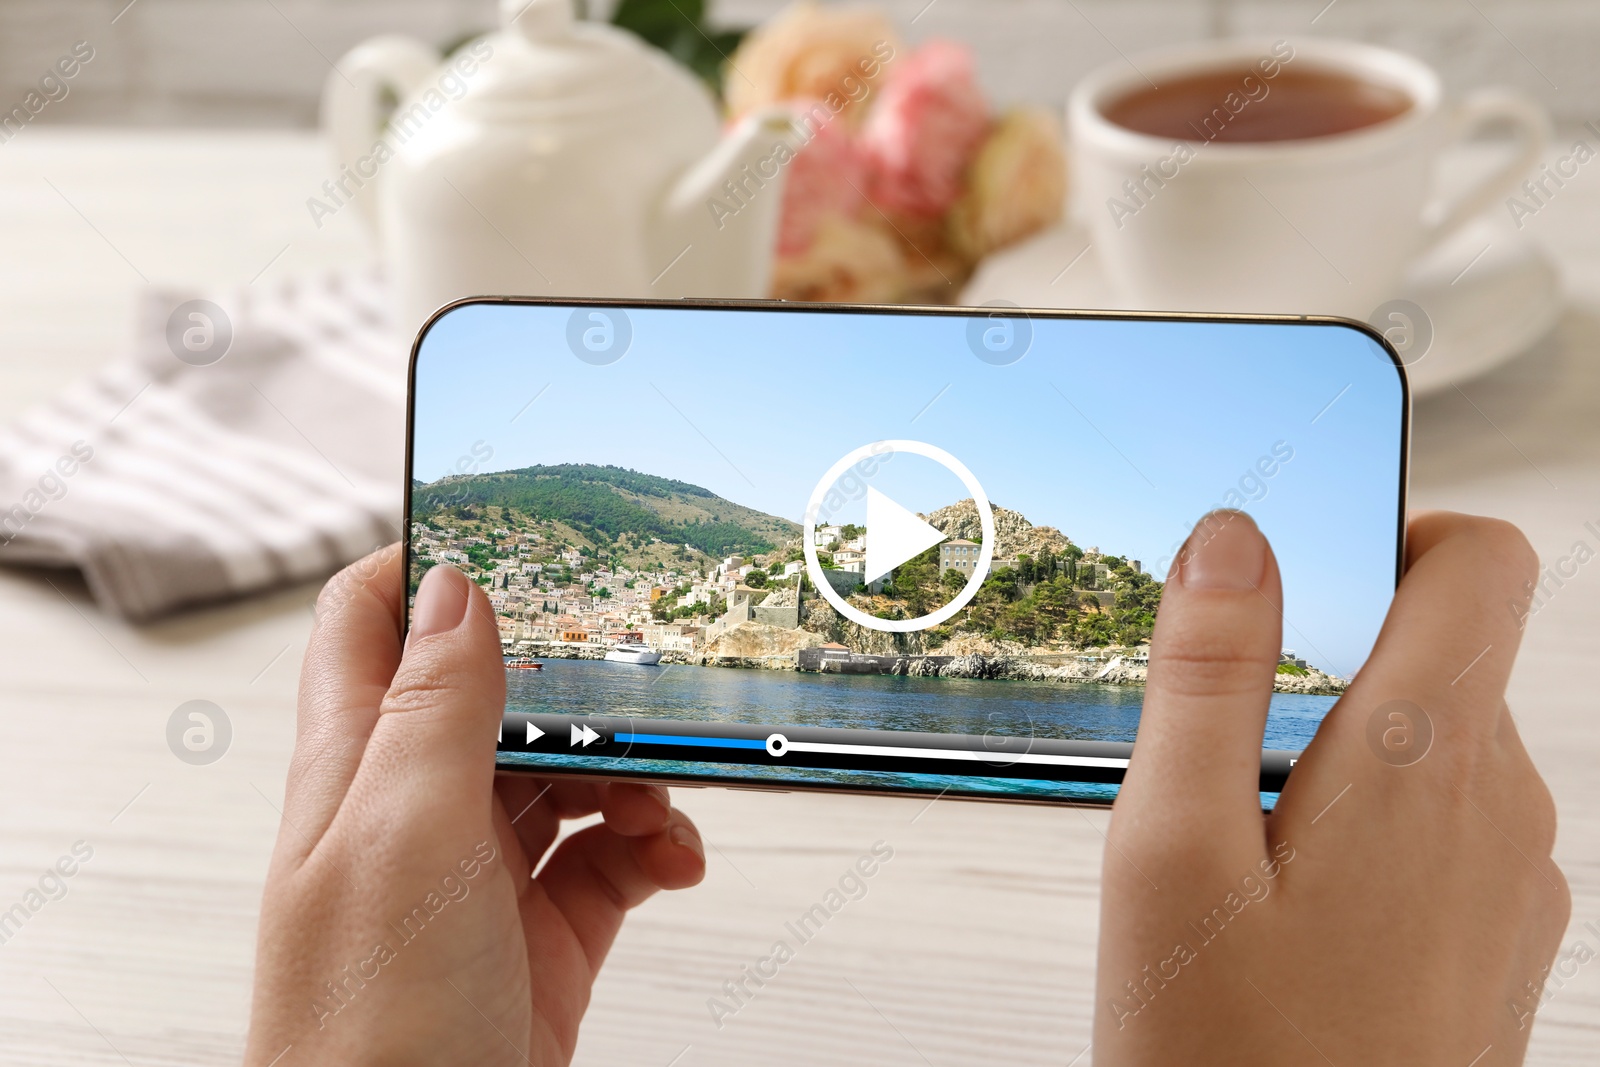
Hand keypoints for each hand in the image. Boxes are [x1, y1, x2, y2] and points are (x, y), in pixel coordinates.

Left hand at [245, 549, 705, 1065]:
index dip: (429, 563)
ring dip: (631, 770)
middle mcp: (415, 812)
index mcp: (357, 768)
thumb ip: (432, 707)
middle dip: (575, 680)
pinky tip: (674, 860)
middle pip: (498, 694)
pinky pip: (610, 858)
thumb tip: (455, 586)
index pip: (369, 622)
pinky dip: (654, 846)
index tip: (520, 532)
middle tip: (638, 677)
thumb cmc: (372, 1034)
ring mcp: (480, 877)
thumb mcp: (404, 838)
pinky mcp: (539, 936)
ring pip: (568, 773)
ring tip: (663, 798)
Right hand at [1095, 511, 1567, 1064]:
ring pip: (1435, 743)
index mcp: (1419, 761)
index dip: (1395, 526)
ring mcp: (1510, 883)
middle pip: (1445, 649)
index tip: (1303, 565)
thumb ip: (1206, 676)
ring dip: (1338, 750)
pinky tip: (1282, 903)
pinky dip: (1365, 822)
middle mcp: (1497, 810)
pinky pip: (1443, 826)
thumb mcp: (1172, 849)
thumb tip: (1230, 540)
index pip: (1479, 557)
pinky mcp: (1496, 942)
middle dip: (1329, 658)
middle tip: (1220, 740)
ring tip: (1237, 842)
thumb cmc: (1233, 1059)